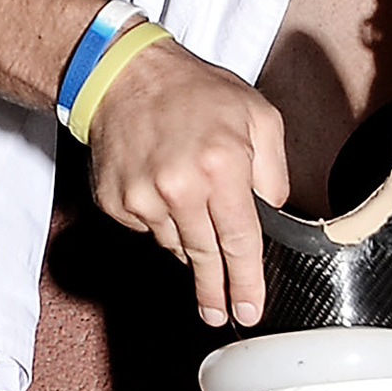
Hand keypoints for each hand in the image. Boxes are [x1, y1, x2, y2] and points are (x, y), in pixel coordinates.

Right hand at [85, 34, 289, 330]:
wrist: (123, 75)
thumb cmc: (193, 91)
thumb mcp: (258, 115)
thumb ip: (275, 169)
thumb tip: (273, 211)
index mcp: (222, 167)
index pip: (240, 242)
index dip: (247, 283)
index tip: (250, 309)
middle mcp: (181, 188)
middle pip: (206, 258)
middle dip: (216, 292)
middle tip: (220, 314)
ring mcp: (143, 198)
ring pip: (176, 246)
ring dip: (190, 243)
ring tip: (191, 209)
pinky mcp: (116, 201)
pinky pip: (148, 230)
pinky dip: (160, 220)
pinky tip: (164, 191)